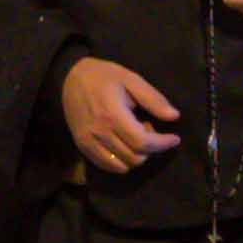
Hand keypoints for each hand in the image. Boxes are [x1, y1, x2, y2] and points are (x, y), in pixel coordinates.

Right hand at [58, 54, 178, 174]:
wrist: (68, 78)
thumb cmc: (103, 76)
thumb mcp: (131, 79)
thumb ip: (152, 99)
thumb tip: (174, 116)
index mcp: (113, 115)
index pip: (143, 142)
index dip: (162, 144)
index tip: (174, 139)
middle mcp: (100, 133)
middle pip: (135, 157)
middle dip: (151, 149)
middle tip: (149, 129)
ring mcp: (89, 142)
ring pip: (122, 166)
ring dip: (136, 156)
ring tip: (135, 136)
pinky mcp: (82, 146)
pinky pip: (107, 166)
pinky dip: (121, 162)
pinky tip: (124, 145)